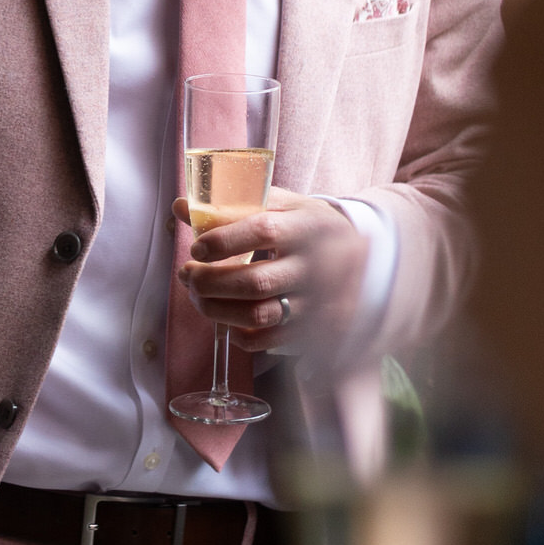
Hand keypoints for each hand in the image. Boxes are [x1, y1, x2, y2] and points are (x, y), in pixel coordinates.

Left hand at [176, 186, 366, 351]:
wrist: (363, 256)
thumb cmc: (309, 226)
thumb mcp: (282, 204)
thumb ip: (233, 204)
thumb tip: (180, 207)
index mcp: (306, 226)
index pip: (262, 231)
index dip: (223, 241)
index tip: (197, 248)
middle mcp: (314, 266)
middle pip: (256, 282)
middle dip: (210, 282)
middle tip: (187, 275)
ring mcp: (315, 301)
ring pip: (260, 315)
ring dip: (216, 309)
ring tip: (197, 296)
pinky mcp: (312, 327)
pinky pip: (270, 340)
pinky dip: (240, 335)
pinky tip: (227, 321)